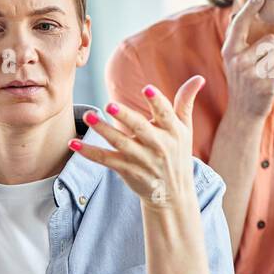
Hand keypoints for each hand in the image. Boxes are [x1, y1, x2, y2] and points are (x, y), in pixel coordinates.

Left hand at [70, 76, 205, 208]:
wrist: (173, 194)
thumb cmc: (178, 155)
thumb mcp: (185, 130)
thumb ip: (185, 103)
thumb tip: (198, 78)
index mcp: (173, 132)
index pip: (165, 114)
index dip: (157, 102)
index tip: (147, 89)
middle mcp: (158, 146)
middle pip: (140, 128)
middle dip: (125, 116)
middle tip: (110, 104)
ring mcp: (141, 159)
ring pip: (120, 143)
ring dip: (103, 129)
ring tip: (89, 116)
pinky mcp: (126, 170)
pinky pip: (105, 160)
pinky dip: (89, 153)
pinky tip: (74, 144)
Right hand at [220, 0, 273, 120]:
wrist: (243, 111)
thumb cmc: (243, 81)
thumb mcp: (235, 59)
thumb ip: (238, 39)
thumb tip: (235, 13)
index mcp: (230, 50)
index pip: (239, 24)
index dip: (250, 9)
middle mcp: (237, 59)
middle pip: (272, 40)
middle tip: (266, 63)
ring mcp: (250, 72)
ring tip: (268, 72)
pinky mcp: (263, 84)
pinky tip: (271, 81)